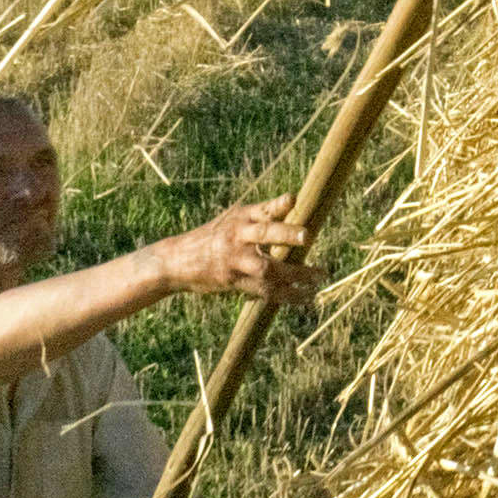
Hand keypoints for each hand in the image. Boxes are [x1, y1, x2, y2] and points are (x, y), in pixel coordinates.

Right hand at [156, 199, 315, 304]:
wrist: (177, 260)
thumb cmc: (214, 235)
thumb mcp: (232, 219)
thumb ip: (262, 214)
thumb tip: (295, 201)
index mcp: (241, 217)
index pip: (263, 209)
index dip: (278, 204)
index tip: (292, 199)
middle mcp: (238, 236)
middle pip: (264, 234)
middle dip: (285, 234)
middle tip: (306, 236)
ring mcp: (235, 260)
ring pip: (267, 268)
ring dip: (295, 274)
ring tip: (319, 276)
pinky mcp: (233, 281)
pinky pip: (264, 290)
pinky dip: (287, 296)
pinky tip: (305, 298)